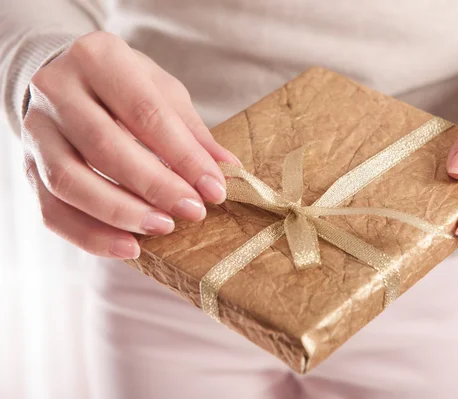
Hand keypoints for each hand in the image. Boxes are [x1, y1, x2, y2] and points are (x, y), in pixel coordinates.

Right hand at [22, 32, 240, 258]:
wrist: (64, 80)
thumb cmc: (124, 87)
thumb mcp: (163, 92)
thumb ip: (192, 131)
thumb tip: (229, 170)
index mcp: (98, 58)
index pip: (146, 113)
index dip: (184, 156)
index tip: (215, 190)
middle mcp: (57, 90)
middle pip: (105, 147)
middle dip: (155, 186)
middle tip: (193, 212)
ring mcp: (36, 131)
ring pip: (70, 181)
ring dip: (121, 213)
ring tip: (163, 228)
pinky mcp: (27, 168)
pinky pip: (52, 210)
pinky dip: (90, 236)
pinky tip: (129, 247)